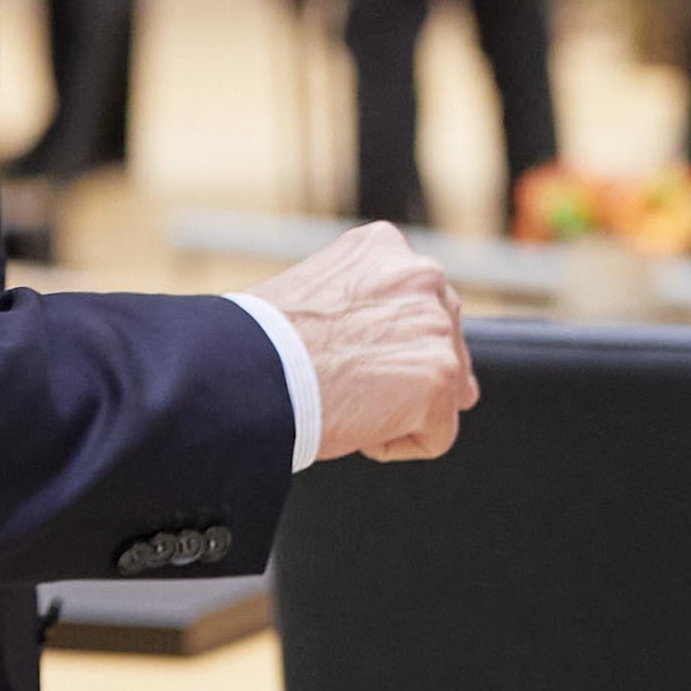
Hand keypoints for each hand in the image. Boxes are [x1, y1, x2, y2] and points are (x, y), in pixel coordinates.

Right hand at [252, 222, 478, 461]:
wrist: (249, 370)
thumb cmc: (262, 342)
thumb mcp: (316, 290)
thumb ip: (362, 301)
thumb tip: (389, 344)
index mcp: (386, 247)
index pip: (413, 302)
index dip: (381, 343)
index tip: (346, 357)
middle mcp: (422, 276)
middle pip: (438, 341)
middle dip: (404, 372)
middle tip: (348, 384)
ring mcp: (437, 327)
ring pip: (441, 389)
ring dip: (398, 406)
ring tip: (347, 401)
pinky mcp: (442, 379)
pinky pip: (434, 435)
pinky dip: (394, 443)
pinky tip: (354, 426)